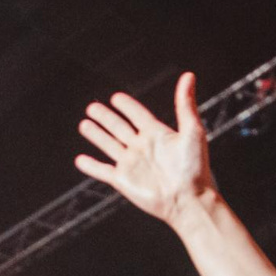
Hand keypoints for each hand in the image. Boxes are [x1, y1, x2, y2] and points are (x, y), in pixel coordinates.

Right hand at [74, 73, 219, 224]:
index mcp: (157, 134)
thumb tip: (188, 75)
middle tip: (92, 107)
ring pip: (108, 145)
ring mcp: (132, 164)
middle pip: (119, 128)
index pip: (137, 115)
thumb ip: (185, 104)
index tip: (116, 97)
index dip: (127, 106)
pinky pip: (103, 171)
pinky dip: (91, 166)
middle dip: (105, 117)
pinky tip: (80, 160)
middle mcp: (142, 147)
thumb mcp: (192, 130)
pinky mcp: (123, 180)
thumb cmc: (195, 167)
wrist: (188, 200)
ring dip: (96, 135)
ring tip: (84, 124)